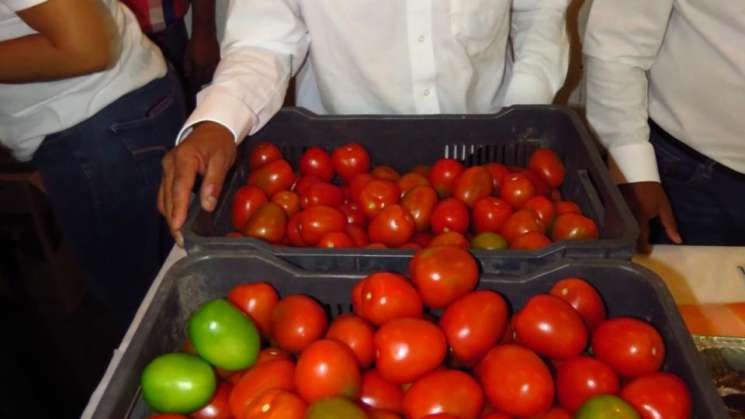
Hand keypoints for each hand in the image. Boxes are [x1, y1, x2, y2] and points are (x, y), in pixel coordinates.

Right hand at [158, 122, 235, 245]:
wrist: (212, 128)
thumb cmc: (218, 143)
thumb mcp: (222, 160)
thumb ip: (214, 182)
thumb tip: (207, 205)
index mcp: (184, 158)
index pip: (179, 188)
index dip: (178, 209)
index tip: (178, 226)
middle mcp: (169, 164)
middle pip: (167, 196)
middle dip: (173, 219)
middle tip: (181, 240)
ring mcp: (166, 169)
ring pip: (163, 197)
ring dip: (170, 216)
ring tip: (180, 235)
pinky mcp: (168, 174)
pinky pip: (165, 194)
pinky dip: (170, 208)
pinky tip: (178, 220)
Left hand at [183, 32, 219, 89]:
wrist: (205, 33)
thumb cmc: (194, 43)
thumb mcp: (187, 54)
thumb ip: (187, 66)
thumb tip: (187, 76)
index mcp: (199, 66)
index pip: (197, 80)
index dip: (194, 85)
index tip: (193, 90)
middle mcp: (207, 67)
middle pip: (205, 80)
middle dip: (201, 83)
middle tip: (198, 85)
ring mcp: (214, 64)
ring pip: (211, 76)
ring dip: (207, 79)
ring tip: (204, 80)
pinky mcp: (218, 60)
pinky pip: (215, 70)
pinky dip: (212, 73)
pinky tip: (210, 73)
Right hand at [618, 181, 681, 253]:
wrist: (634, 174)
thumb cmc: (651, 191)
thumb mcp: (664, 206)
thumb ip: (670, 224)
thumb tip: (678, 240)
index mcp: (641, 218)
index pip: (641, 239)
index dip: (644, 248)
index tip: (647, 251)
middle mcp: (627, 218)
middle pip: (627, 239)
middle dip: (633, 246)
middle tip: (638, 248)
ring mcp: (616, 215)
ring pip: (617, 234)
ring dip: (623, 240)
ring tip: (629, 242)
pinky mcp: (609, 212)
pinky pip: (611, 226)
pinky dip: (616, 232)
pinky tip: (620, 233)